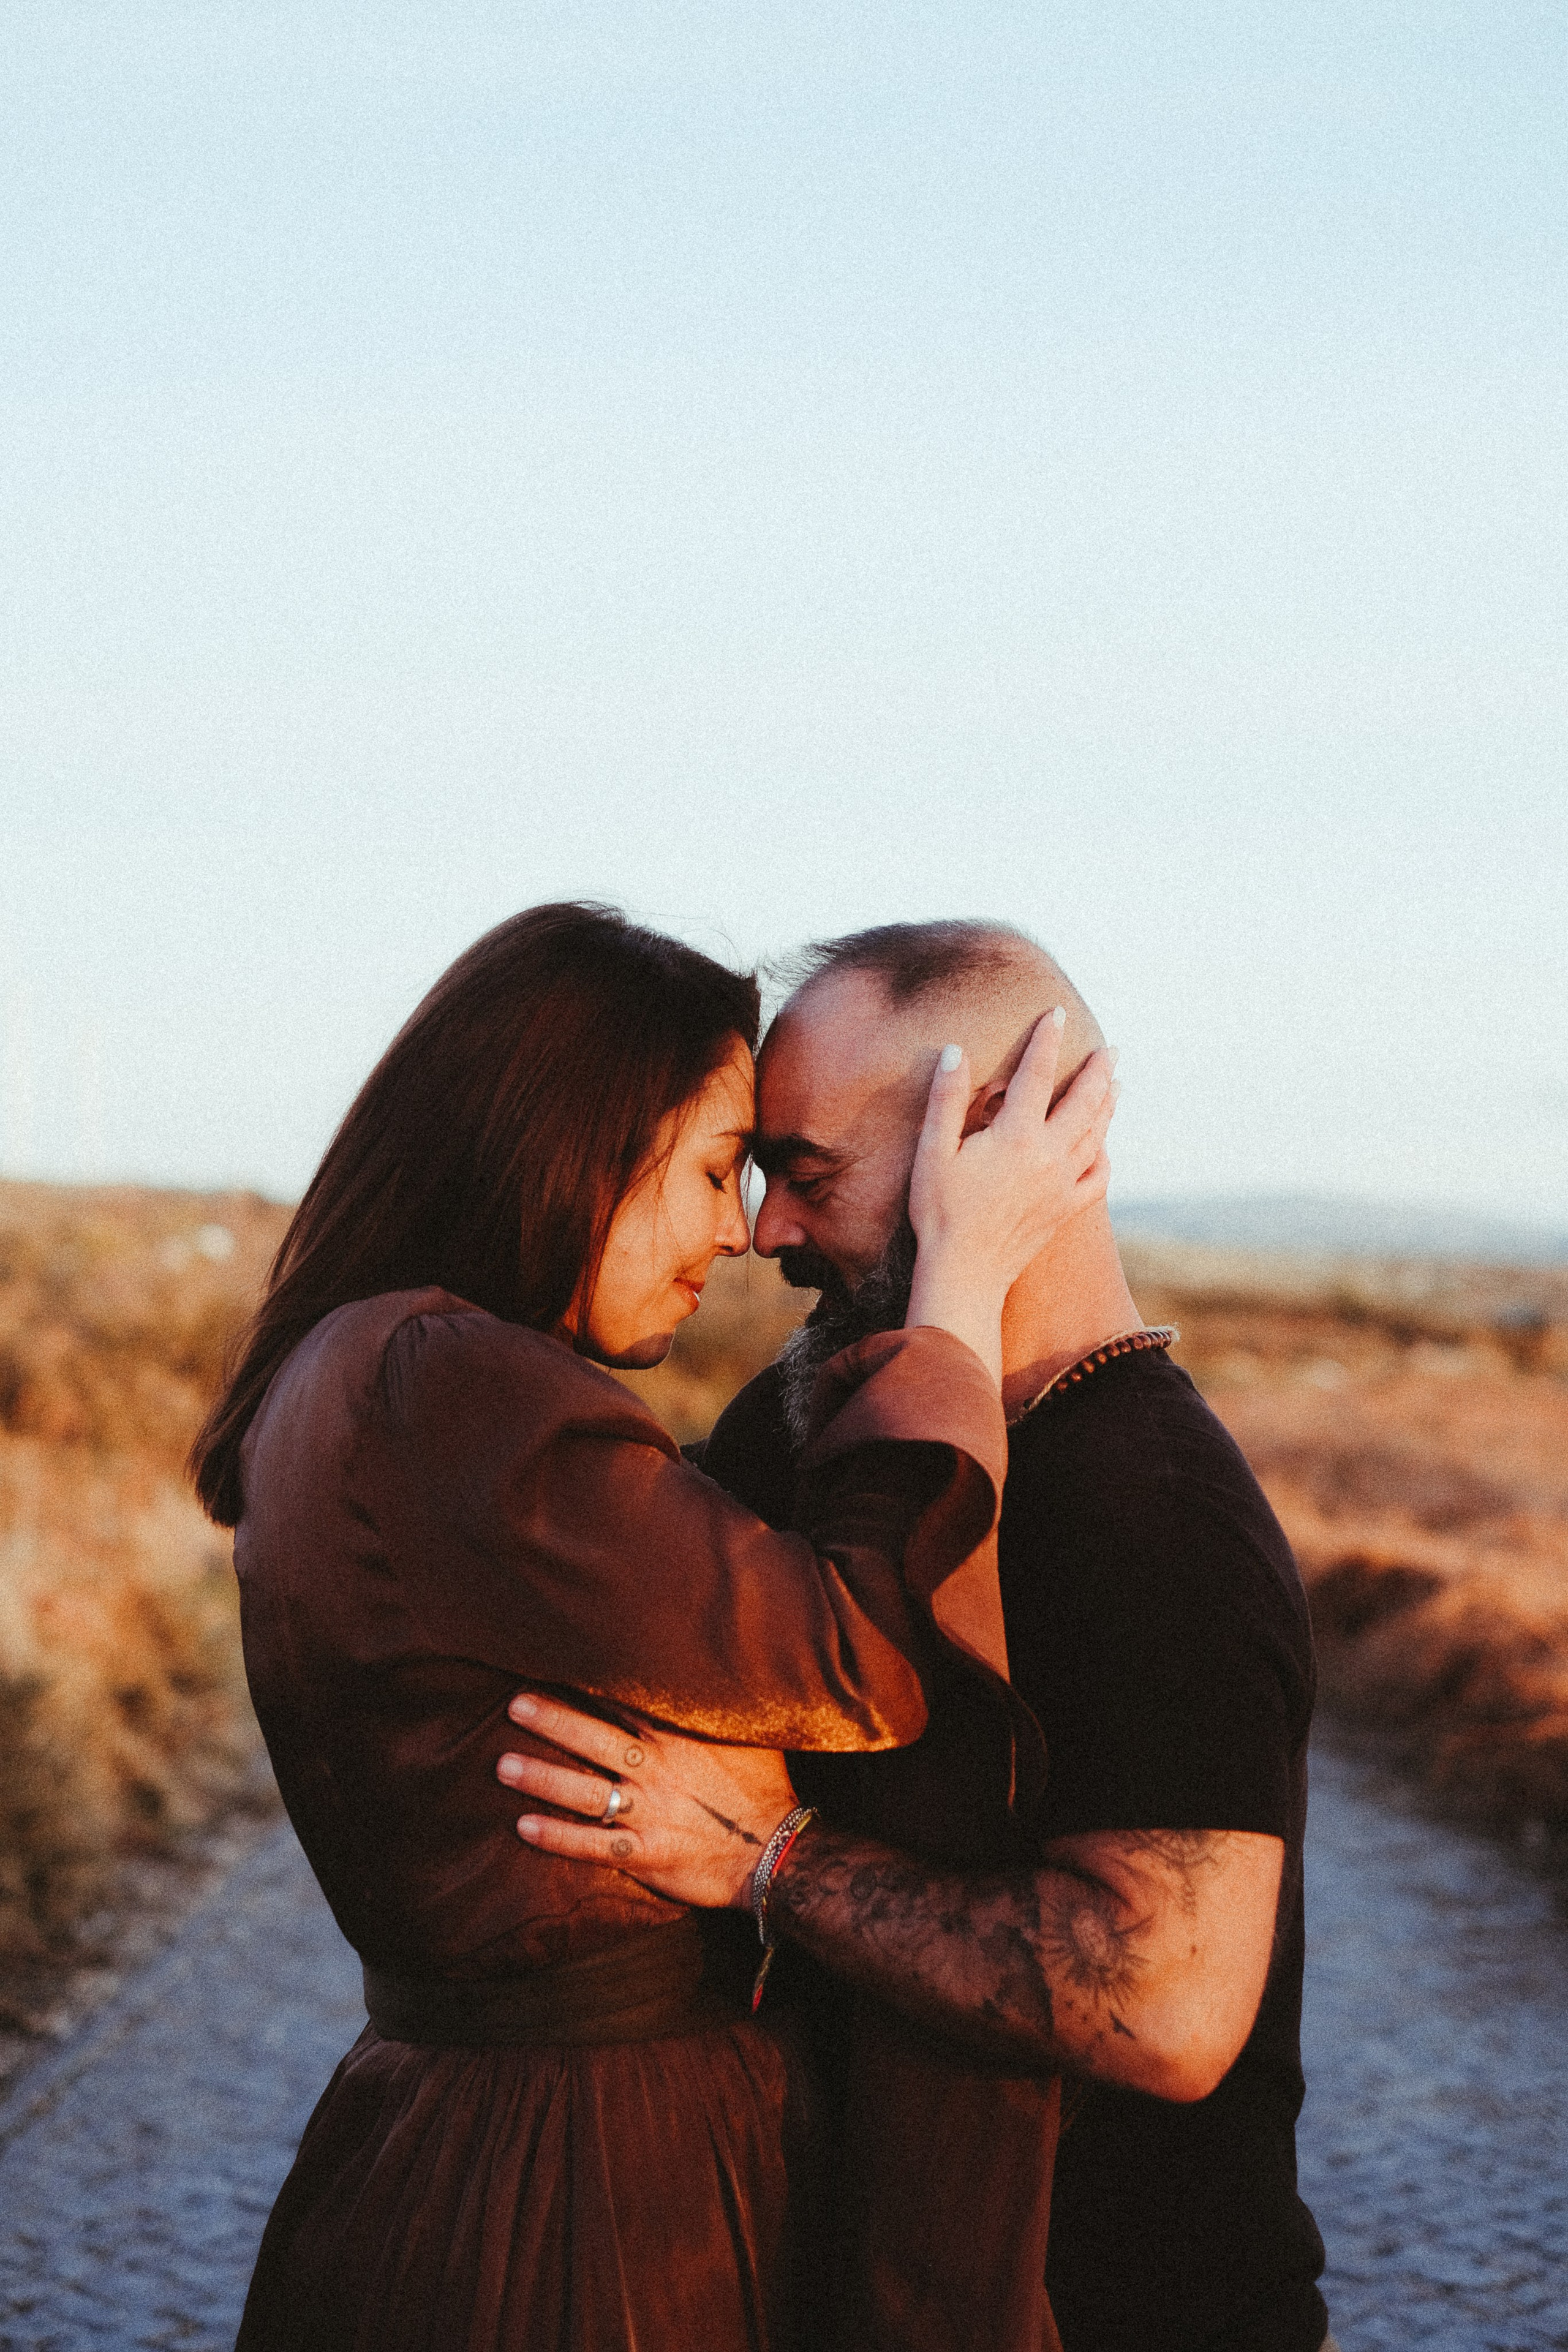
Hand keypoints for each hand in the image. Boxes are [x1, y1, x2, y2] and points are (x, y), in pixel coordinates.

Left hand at [496, 1692, 798, 1910]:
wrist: (777, 1853)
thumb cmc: (765, 1790)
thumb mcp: (748, 1738)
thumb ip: (719, 1710)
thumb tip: (710, 1674)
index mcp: (679, 1738)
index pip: (626, 1704)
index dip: (590, 1686)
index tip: (556, 1667)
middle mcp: (656, 1772)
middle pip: (594, 1741)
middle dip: (553, 1721)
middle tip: (516, 1706)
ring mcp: (647, 1814)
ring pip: (584, 1792)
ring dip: (542, 1778)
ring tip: (503, 1766)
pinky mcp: (645, 1854)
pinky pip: (592, 1845)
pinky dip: (557, 1837)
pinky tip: (524, 1827)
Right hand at [906, 1017, 1115, 1378]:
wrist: (965, 1273)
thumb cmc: (940, 1212)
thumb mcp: (932, 1152)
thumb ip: (946, 1100)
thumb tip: (954, 1052)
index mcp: (1016, 1136)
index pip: (1037, 1074)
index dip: (1047, 1040)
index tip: (1057, 1014)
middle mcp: (1049, 1156)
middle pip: (1084, 1102)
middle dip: (1098, 1071)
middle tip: (1112, 1049)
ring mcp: (1062, 1184)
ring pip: (1097, 1135)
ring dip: (1108, 1105)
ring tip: (1116, 1085)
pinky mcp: (1065, 1209)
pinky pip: (1098, 1178)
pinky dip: (1104, 1156)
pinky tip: (1103, 1147)